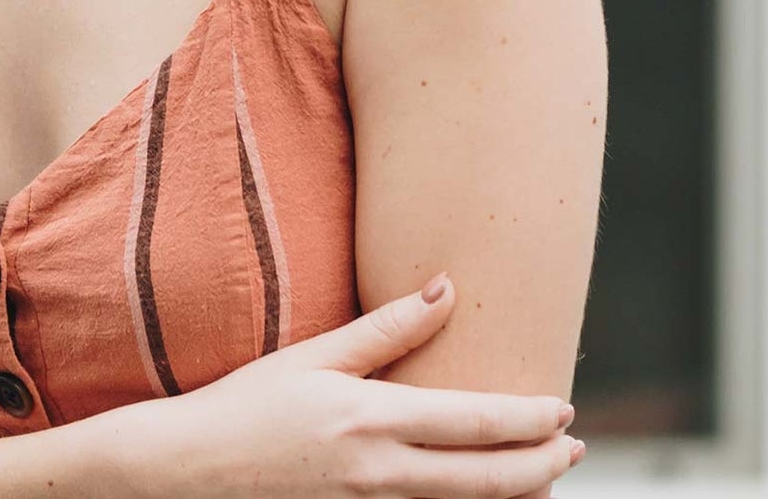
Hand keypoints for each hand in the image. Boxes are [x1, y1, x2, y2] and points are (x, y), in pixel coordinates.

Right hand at [138, 275, 581, 497]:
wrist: (192, 469)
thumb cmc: (247, 403)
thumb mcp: (313, 357)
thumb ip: (386, 328)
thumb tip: (446, 288)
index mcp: (371, 420)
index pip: (473, 424)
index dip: (529, 419)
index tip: (564, 408)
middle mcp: (380, 474)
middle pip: (487, 481)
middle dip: (541, 466)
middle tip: (575, 447)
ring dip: (513, 494)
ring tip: (542, 473)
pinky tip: (478, 493)